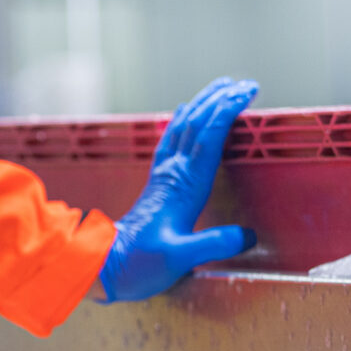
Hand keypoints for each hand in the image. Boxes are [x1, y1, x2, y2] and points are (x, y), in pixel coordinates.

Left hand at [96, 77, 258, 302]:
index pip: (208, 140)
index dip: (227, 114)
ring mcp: (163, 178)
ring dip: (203, 105)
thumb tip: (248, 235)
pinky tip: (184, 115)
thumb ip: (214, 244)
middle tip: (244, 84)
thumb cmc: (138, 264)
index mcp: (184, 188)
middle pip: (197, 126)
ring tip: (220, 88)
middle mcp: (173, 176)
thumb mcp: (180, 258)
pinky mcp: (157, 184)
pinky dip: (182, 122)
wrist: (102, 266)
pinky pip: (171, 142)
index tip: (245, 93)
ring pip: (183, 129)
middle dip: (220, 101)